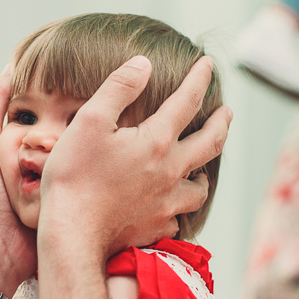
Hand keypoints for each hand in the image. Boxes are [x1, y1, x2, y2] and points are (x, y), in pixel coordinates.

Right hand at [36, 55, 230, 266]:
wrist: (71, 234)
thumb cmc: (74, 176)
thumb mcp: (89, 121)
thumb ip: (119, 88)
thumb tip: (144, 63)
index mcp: (156, 142)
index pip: (187, 102)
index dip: (199, 79)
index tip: (207, 64)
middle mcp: (170, 172)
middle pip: (210, 143)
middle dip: (221, 122)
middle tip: (226, 112)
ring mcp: (166, 204)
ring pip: (199, 188)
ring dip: (204, 172)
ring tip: (202, 167)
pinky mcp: (156, 228)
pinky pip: (177, 217)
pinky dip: (177, 209)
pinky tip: (171, 207)